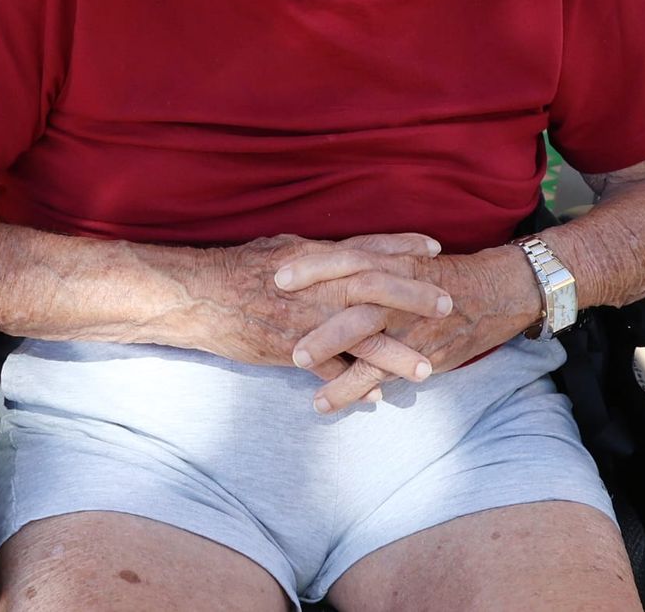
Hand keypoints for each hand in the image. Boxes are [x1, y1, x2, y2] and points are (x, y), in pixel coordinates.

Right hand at [199, 231, 453, 380]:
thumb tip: (337, 253)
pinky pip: (328, 371)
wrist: (197, 296)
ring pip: (360, 336)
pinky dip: (352, 385)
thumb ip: (312, 253)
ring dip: (396, 353)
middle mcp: (314, 286)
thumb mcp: (277, 250)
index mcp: (312, 257)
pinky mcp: (289, 349)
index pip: (365, 247)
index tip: (434, 247)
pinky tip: (376, 398)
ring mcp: (304, 319)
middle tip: (448, 302)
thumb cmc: (233, 269)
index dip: (401, 246)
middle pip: (374, 286)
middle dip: (414, 295)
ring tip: (427, 368)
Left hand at [294, 246, 542, 412]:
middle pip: (352, 291)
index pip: (347, 258)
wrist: (494, 293)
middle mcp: (398, 290)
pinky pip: (380, 374)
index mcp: (391, 264)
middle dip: (314, 302)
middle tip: (277, 310)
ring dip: (329, 346)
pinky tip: (322, 402)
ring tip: (295, 361)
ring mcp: (409, 323)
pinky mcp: (418, 354)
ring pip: (366, 334)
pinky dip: (350, 388)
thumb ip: (367, 265)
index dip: (312, 265)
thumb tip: (321, 265)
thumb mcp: (403, 261)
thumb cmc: (439, 276)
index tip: (277, 273)